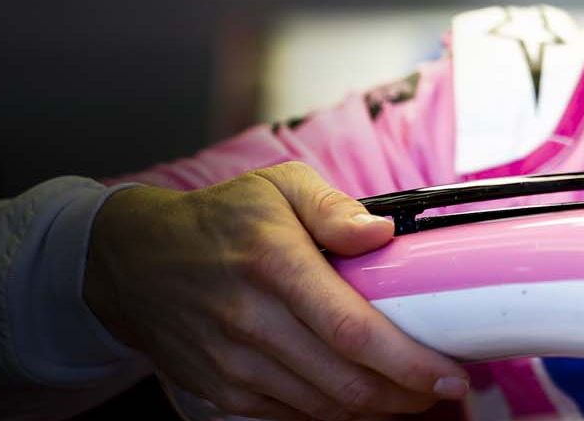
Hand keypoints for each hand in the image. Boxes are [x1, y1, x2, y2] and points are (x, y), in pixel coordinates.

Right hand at [85, 162, 469, 419]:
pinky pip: (291, 416)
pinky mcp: (221, 390)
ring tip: (413, 392)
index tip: (451, 373)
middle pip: (346, 382)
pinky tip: (363, 397)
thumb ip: (334, 208)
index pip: (353, 331)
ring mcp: (232, 364)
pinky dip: (334, 414)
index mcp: (275, 266)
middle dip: (407, 394)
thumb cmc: (220, 219)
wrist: (132, 262)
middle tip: (445, 386)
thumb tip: (382, 233)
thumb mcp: (278, 186)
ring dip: (377, 408)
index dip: (409, 363)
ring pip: (323, 407)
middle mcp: (251, 321)